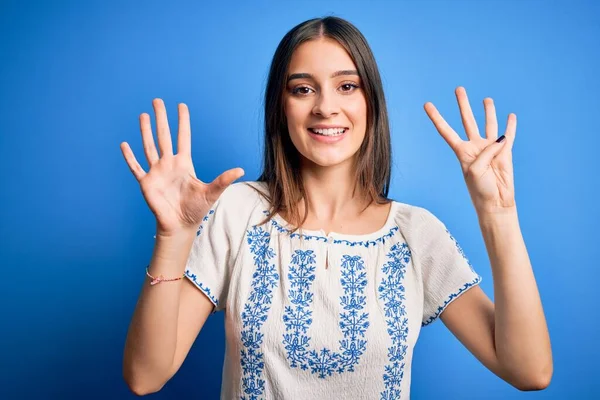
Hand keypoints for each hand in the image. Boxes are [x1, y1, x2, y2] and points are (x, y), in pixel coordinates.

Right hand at [120, 98, 243, 235]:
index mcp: (184, 163)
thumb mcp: (211, 193)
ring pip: (149, 147)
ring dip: (145, 131)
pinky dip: (130, 157)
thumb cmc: (196, 209)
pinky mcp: (146, 183)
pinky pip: (136, 167)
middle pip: (164, 136)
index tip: (181, 105)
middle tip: (157, 100)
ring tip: (143, 115)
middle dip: (161, 118)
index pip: (183, 137)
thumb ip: (223, 180)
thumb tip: (240, 170)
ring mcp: (157, 172)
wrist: (180, 225)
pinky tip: (124, 144)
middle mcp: (169, 164)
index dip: (182, 122)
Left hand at [424, 87, 516, 214]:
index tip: (427, 104)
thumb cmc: (480, 190)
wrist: (495, 203)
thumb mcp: (475, 170)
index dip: (436, 117)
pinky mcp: (505, 152)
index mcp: (461, 152)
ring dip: (488, 111)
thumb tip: (500, 140)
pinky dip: (510, 126)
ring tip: (486, 99)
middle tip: (459, 89)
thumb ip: (485, 152)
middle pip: (467, 120)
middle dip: (463, 104)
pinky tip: (510, 116)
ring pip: (488, 124)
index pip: (446, 130)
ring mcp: (490, 148)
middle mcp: (474, 147)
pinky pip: (508, 135)